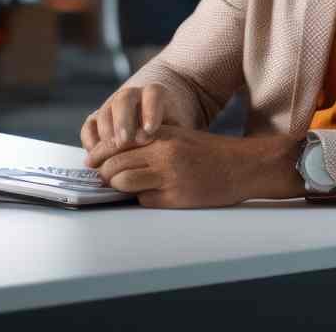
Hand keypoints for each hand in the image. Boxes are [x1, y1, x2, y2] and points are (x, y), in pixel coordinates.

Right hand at [80, 83, 193, 165]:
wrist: (158, 117)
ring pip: (105, 112)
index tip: (150, 130)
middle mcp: (132, 95)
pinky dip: (91, 139)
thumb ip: (173, 135)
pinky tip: (97, 154)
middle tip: (125, 141)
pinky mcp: (98, 118)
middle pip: (124, 100)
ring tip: (113, 150)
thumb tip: (170, 154)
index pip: (153, 94)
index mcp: (156, 93)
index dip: (150, 110)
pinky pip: (90, 126)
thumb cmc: (173, 126)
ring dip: (107, 132)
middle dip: (124, 121)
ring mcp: (113, 105)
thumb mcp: (179, 127)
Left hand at [95, 127, 303, 208]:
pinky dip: (141, 199)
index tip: (92, 162)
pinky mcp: (177, 197)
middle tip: (103, 179)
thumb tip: (116, 155)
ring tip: (122, 188)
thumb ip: (151, 141)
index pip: (117, 142)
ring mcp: (169, 176)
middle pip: (114, 164)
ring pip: (123, 182)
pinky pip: (143, 200)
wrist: (243, 166)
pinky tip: (150, 195)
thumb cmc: (210, 152)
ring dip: (118, 187)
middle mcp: (163, 153)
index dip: (99, 154)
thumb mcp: (180, 136)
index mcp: (162, 134)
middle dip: (103, 174)